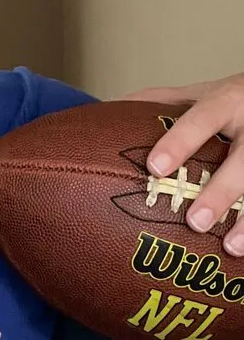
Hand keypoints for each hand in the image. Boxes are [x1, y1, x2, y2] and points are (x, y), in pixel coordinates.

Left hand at [122, 74, 243, 255]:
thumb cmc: (231, 101)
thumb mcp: (201, 93)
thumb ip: (161, 101)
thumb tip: (108, 112)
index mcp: (225, 102)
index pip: (201, 120)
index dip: (179, 143)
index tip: (155, 168)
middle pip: (242, 159)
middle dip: (221, 191)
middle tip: (195, 222)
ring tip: (231, 246)